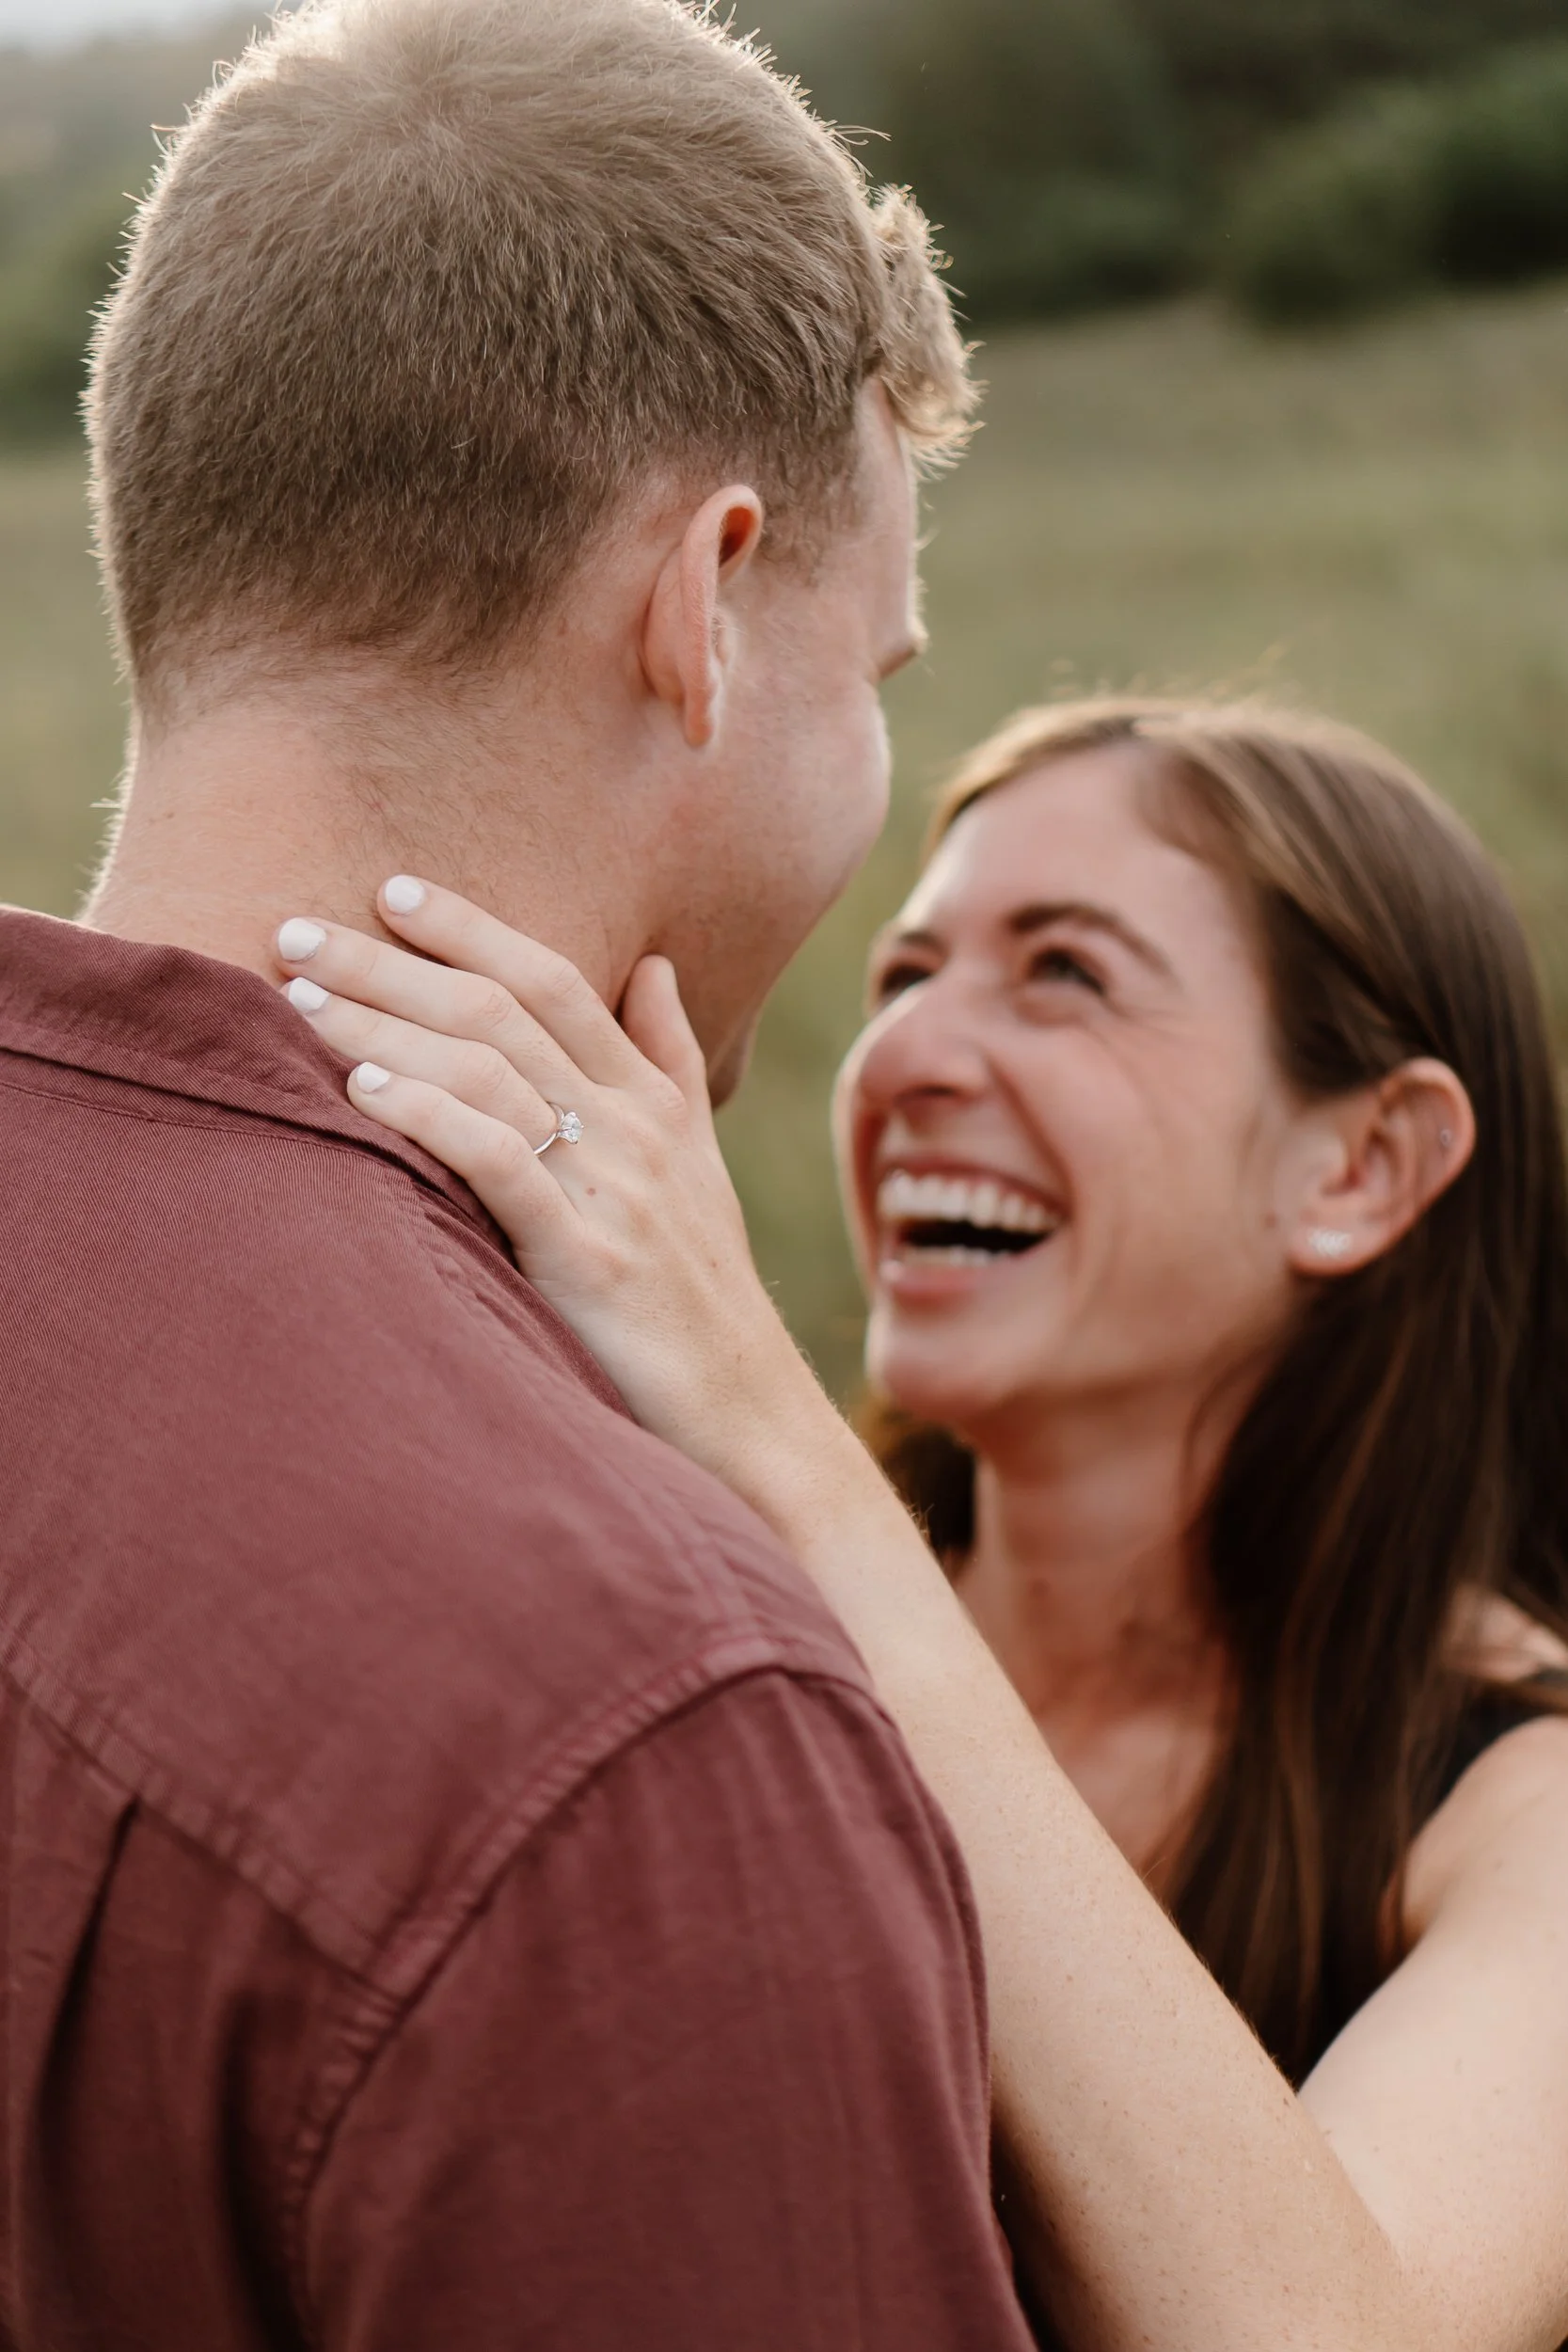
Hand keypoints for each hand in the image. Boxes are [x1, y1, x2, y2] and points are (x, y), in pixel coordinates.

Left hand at [273, 879, 833, 1509]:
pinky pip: (501, 1165)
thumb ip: (669, 1060)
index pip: (553, 983)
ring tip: (300, 999)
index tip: (391, 890)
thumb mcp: (698, 1162)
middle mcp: (633, 1130)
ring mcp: (612, 1192)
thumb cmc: (703, 1288)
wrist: (748, 1408)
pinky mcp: (587, 1261)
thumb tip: (652, 965)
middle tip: (298, 929)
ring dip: (385, 1027)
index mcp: (652, 1101)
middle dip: (393, 964)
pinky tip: (365, 1089)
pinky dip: (431, 1116)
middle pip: (501, 1014)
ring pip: (489, 1075)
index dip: (473, 928)